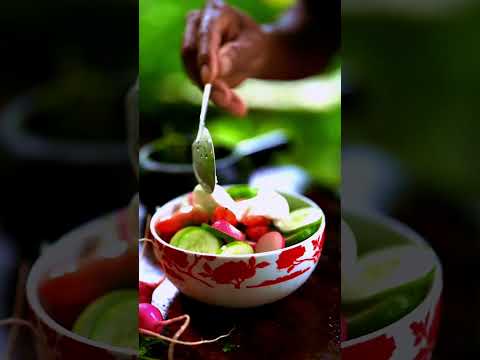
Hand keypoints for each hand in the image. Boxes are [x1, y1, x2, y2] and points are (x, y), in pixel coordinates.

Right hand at [182, 0, 268, 115]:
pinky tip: (232, 104)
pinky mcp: (190, 63)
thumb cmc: (253, 45)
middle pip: (191, 54)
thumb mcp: (251, 49)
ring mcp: (190, 43)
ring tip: (237, 106)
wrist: (252, 54)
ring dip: (212, 93)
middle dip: (208, 81)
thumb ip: (234, 58)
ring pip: (191, 72)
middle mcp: (196, 23)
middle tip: (226, 100)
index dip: (205, 57)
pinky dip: (213, 96)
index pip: (205, 34)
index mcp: (214, 12)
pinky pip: (197, 83)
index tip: (209, 79)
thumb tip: (214, 74)